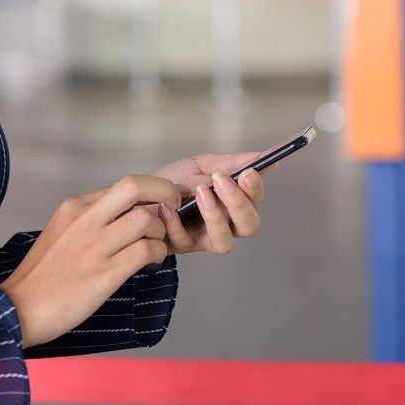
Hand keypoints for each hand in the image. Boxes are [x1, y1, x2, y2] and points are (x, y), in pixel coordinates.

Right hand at [0, 174, 180, 348]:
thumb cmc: (43, 275)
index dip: (149, 192)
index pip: (122, 186)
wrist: (19, 308)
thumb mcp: (61, 231)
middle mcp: (85, 219)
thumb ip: (90, 219)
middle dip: (164, 191)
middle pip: (134, 186)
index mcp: (74, 207)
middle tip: (174, 206)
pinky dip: (158, 254)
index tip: (160, 203)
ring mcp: (95, 246)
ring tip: (157, 244)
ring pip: (146, 219)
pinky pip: (145, 251)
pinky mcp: (104, 274)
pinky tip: (153, 262)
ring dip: (161, 230)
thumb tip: (125, 214)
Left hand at [152, 151, 267, 256]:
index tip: (247, 173)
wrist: (142, 194)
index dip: (255, 189)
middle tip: (221, 181)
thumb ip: (231, 163)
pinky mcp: (182, 246)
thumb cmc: (174, 181)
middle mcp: (225, 224)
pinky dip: (176, 222)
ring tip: (200, 193)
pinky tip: (169, 206)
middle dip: (239, 203)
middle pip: (248, 226)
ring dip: (214, 217)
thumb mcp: (202, 165)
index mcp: (233, 203)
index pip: (255, 200)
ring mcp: (204, 238)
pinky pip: (185, 241)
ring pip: (224, 243)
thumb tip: (262, 157)